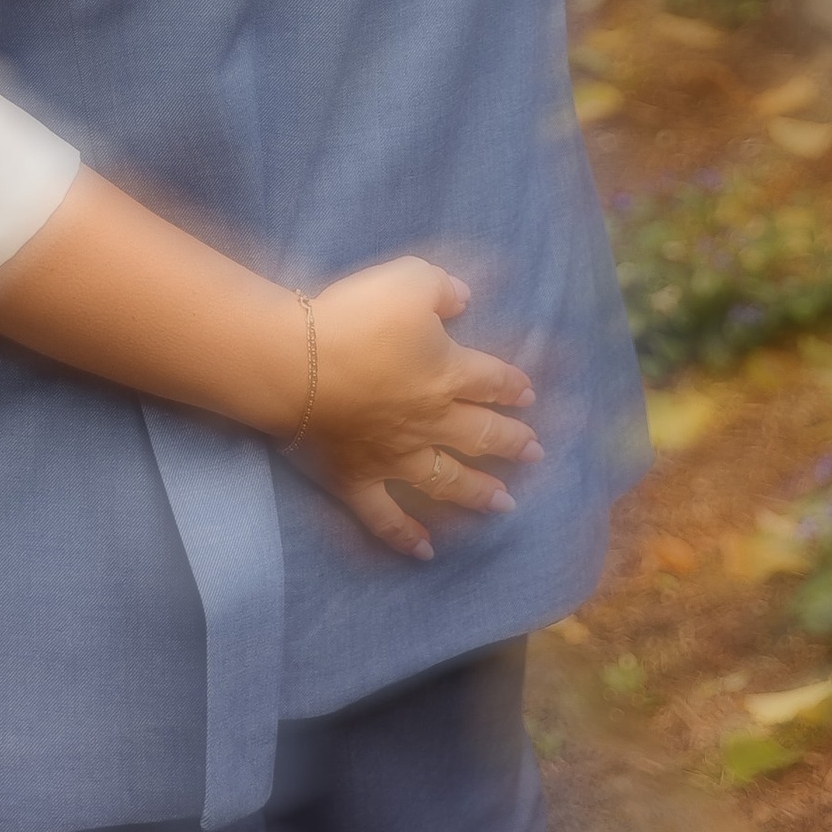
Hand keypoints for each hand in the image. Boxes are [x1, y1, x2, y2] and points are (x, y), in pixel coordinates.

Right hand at [293, 257, 541, 563]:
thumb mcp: (408, 279)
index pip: (490, 382)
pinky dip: (406, 538)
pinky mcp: (358, 480)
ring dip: (478, 494)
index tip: (528, 395)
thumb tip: (463, 300)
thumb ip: (442, 288)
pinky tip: (426, 552)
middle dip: (511, 444)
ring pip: (447, 482)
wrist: (296, 364)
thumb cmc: (355, 318)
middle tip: (534, 453)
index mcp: (447, 374)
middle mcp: (431, 423)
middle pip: (480, 437)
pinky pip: (387, 518)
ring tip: (504, 505)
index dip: (512, 387)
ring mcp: (396, 458)